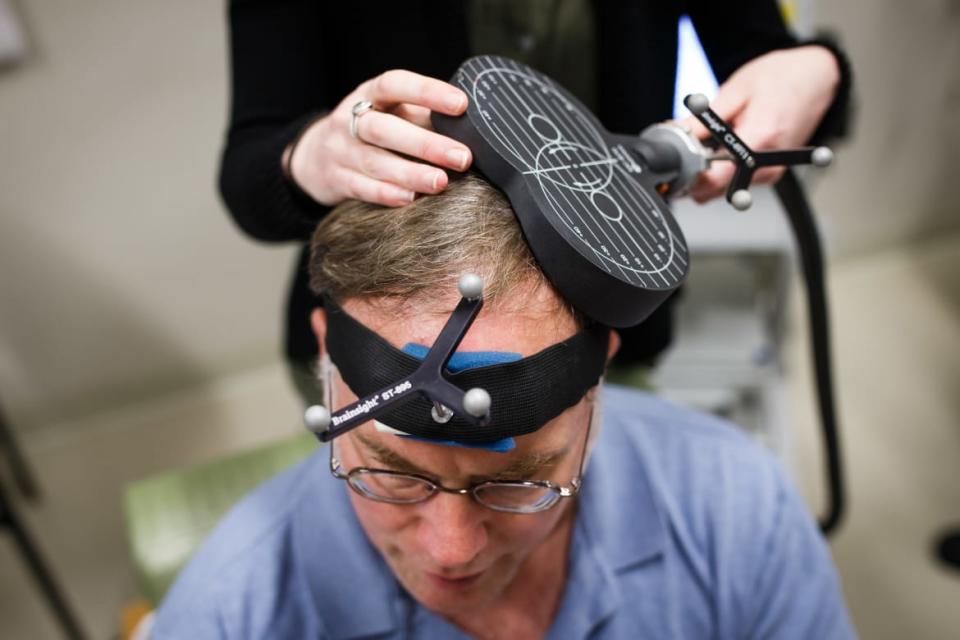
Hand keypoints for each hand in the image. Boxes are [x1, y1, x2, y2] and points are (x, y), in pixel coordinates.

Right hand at [285, 70, 472, 206]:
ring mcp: (340, 151)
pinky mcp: (336, 180)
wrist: (316, 157)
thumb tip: (475, 129)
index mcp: (369, 96)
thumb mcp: (391, 115)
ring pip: (374, 161)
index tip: (461, 104)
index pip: (395, 85)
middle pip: (385, 129)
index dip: (427, 91)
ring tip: (440, 182)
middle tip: (462, 157)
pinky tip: (409, 199)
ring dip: (410, 174)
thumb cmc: (372, 132)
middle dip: (425, 144)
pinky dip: (385, 194)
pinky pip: (360, 188)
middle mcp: (351, 120)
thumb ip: (424, 118)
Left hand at [678, 45, 839, 202]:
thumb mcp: (735, 91)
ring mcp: (771, 172)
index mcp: (760, 139)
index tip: (678, 162)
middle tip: (691, 148)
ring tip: (716, 141)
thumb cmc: (782, 78)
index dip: (690, 175)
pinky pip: (737, 181)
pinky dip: (724, 169)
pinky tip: (728, 146)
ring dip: (710, 171)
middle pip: (717, 189)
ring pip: (724, 188)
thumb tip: (676, 135)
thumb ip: (704, 120)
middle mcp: (768, 164)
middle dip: (696, 173)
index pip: (716, 179)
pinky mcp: (771, 173)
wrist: (817, 77)